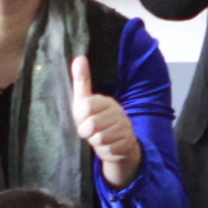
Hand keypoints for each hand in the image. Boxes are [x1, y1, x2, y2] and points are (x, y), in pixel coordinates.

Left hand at [69, 53, 140, 188]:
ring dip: (95, 141)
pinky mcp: (127, 143)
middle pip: (91, 124)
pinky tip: (108, 145)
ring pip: (99, 138)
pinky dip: (104, 149)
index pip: (86, 106)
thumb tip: (79, 58)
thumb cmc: (96, 122)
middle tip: (90, 130)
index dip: (80, 116)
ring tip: (100, 137)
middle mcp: (118, 112)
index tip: (82, 119)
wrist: (117, 146)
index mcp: (106, 101)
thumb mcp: (85, 103)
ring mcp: (124, 127)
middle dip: (86, 132)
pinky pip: (108, 148)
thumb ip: (82, 82)